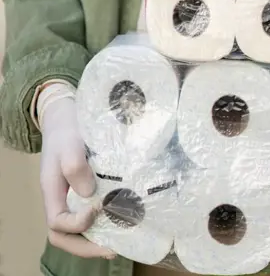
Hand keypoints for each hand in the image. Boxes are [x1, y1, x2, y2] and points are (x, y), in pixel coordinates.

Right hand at [40, 97, 115, 259]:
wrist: (66, 117)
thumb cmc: (66, 130)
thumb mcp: (69, 144)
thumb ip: (75, 167)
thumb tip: (89, 195)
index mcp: (52, 192)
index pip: (57, 223)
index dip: (77, 223)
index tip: (98, 207)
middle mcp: (60, 199)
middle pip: (64, 236)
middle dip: (86, 246)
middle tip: (112, 247)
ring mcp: (71, 197)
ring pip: (76, 230)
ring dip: (96, 238)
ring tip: (120, 241)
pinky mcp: (84, 191)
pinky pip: (88, 214)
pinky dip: (103, 223)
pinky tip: (121, 221)